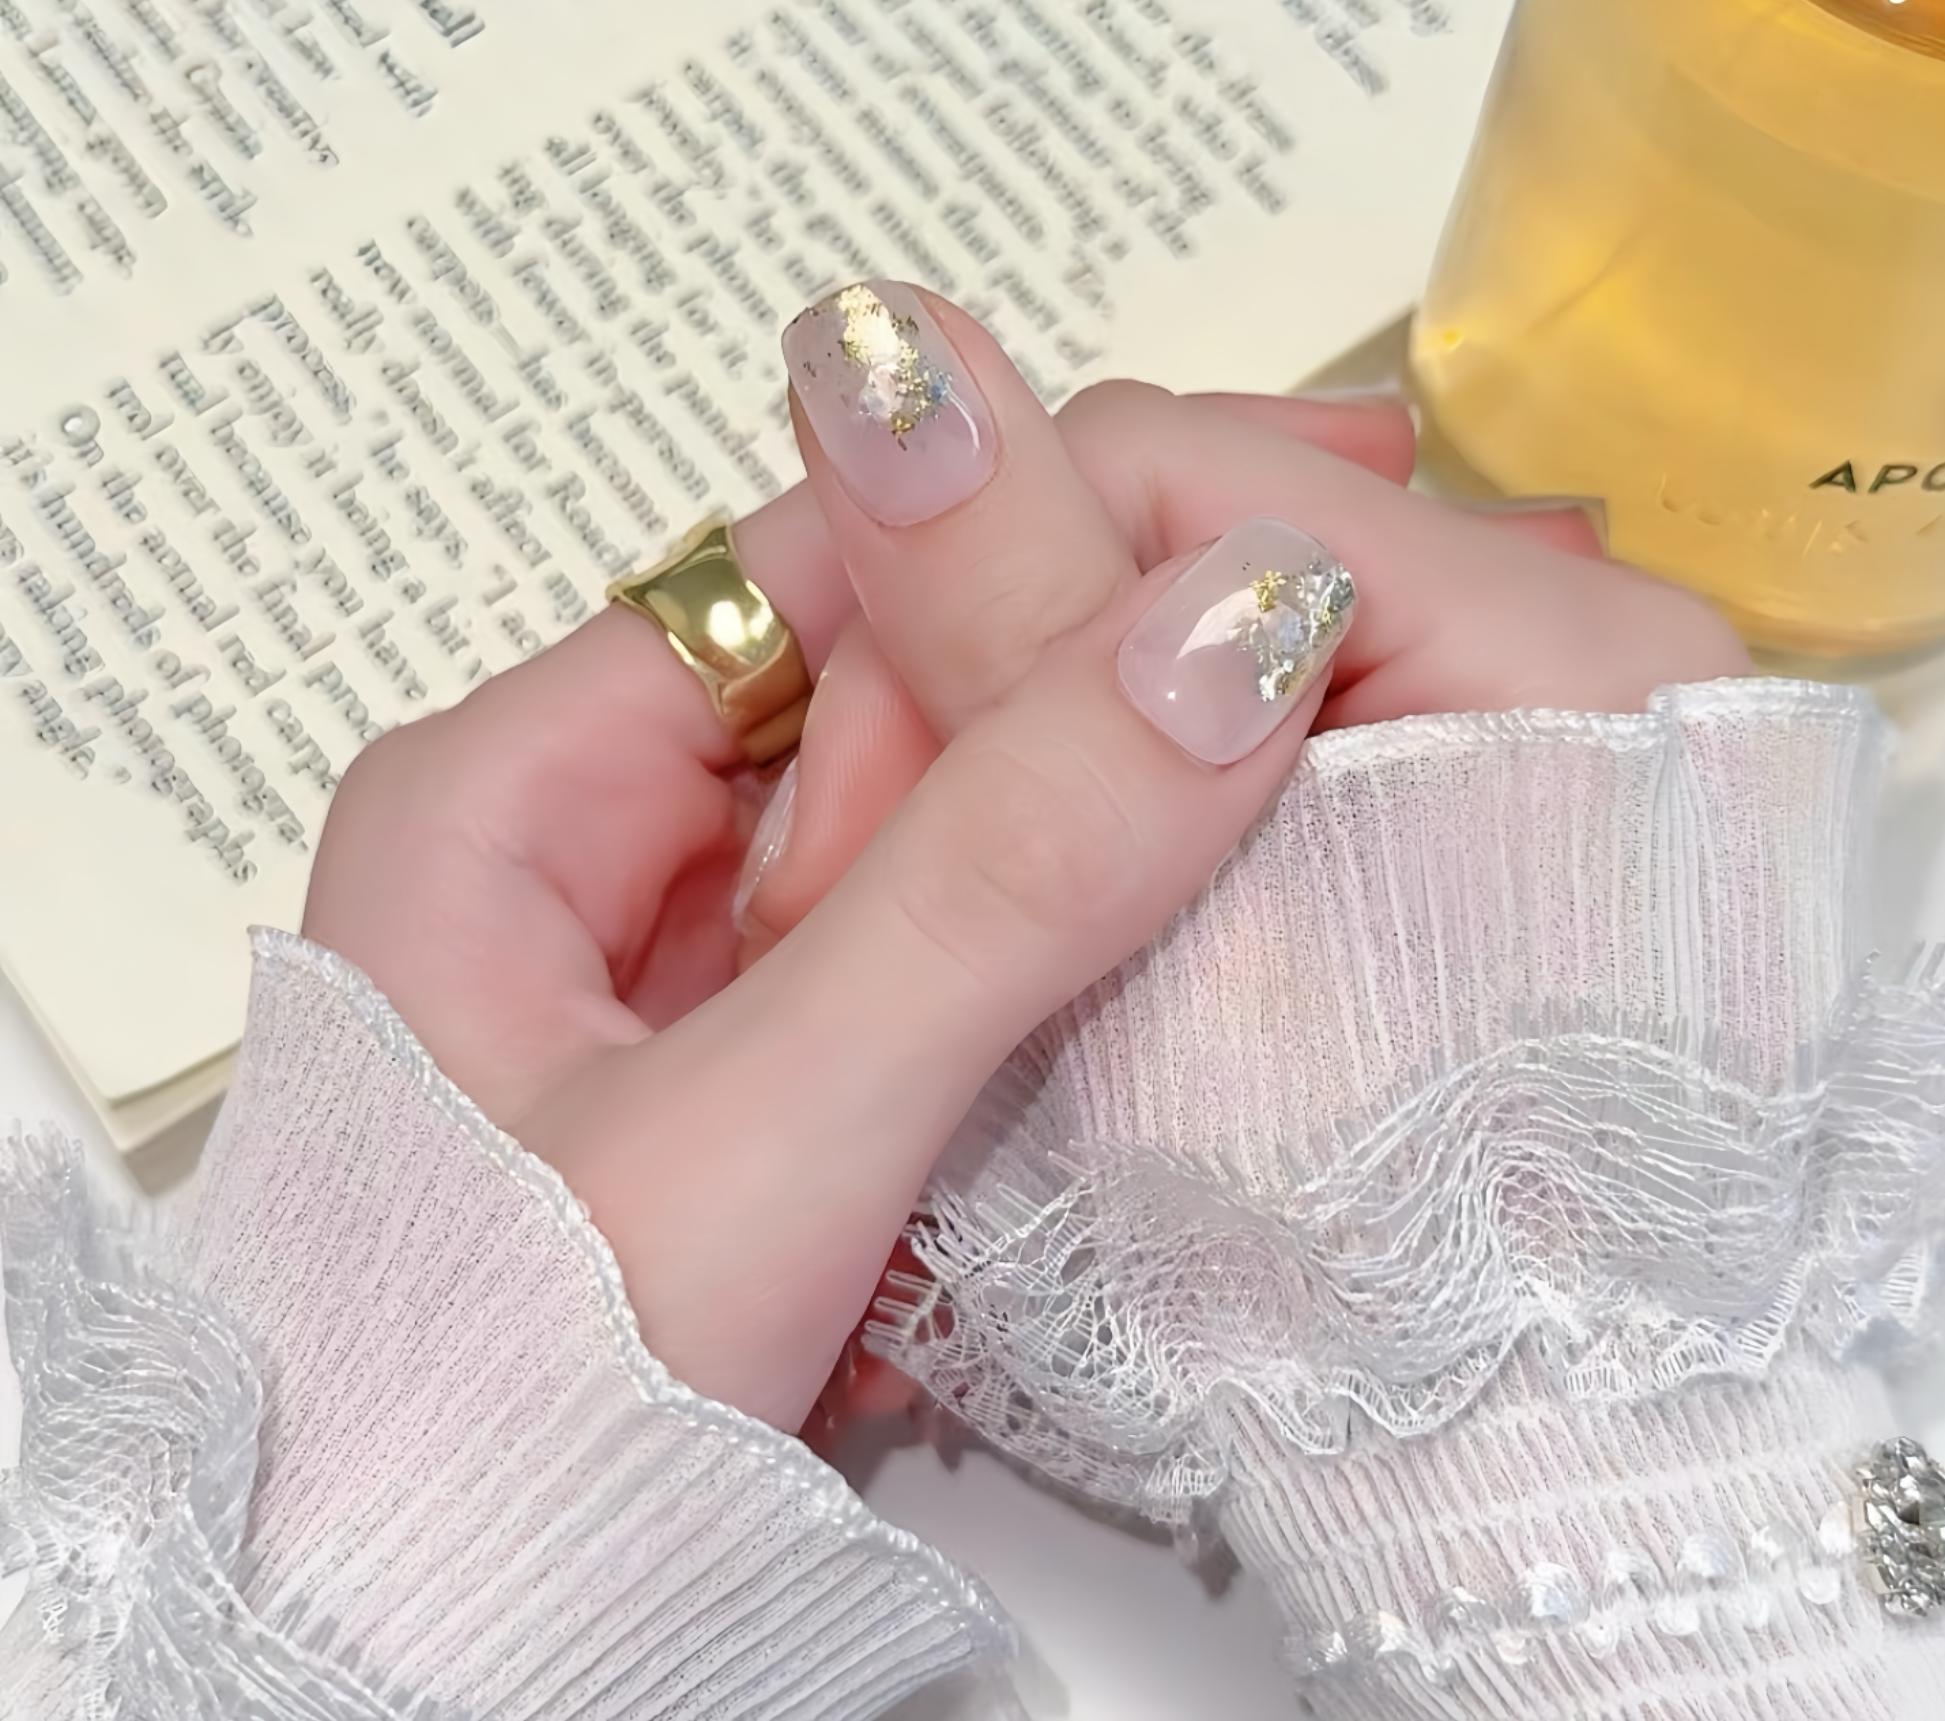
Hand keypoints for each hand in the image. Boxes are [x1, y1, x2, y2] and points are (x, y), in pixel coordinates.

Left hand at [303, 287, 1745, 1433]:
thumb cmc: (498, 1420)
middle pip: (875, 705)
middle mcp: (579, 861)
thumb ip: (995, 878)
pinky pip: (920, 974)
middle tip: (1310, 706)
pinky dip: (1037, 984)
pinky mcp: (748, 1092)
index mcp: (507, 797)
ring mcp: (672, 982)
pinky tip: (1157, 990)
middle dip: (1080, 721)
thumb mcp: (765, 1127)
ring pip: (919, 849)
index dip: (1031, 541)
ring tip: (1269, 843)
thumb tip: (1229, 630)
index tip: (1251, 558)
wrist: (430, 1671)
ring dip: (1076, 864)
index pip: (804, 572)